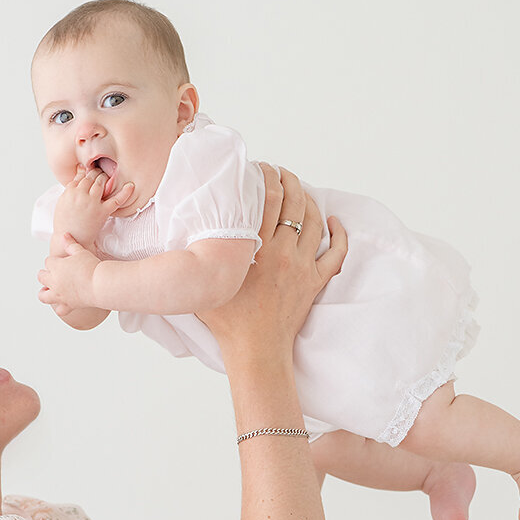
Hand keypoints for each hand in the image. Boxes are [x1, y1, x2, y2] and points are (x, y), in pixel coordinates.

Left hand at [37, 237, 100, 312]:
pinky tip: (62, 304)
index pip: (48, 262)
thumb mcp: (81, 251)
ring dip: (43, 292)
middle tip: (51, 273)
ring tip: (47, 290)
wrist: (100, 284)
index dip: (53, 261)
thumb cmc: (92, 267)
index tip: (59, 261)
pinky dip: (59, 308)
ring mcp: (60, 295)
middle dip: (45, 274)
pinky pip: (59, 310)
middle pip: (41, 277)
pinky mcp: (68, 305)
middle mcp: (55, 282)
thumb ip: (70, 244)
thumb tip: (64, 235)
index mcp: (56, 267)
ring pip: (43, 295)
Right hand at [52, 168, 135, 247]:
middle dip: (96, 173)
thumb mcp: (62, 202)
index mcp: (70, 192)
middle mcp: (81, 195)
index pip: (81, 175)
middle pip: (91, 177)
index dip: (87, 172)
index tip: (90, 171)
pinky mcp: (103, 212)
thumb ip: (71, 186)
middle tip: (100, 173)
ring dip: (104, 178)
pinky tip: (131, 185)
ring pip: (101, 182)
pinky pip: (116, 200)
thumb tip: (80, 170)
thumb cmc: (65, 222)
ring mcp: (92, 203)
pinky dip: (125, 193)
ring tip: (107, 177)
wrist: (72, 239)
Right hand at [198, 164, 347, 355]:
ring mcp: (304, 267)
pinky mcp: (316, 282)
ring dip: (309, 199)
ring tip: (299, 188)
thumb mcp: (206, 282)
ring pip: (315, 222)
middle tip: (279, 172)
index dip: (266, 177)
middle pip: (294, 203)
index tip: (260, 168)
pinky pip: (337, 254)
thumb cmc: (227, 322)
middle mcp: (285, 253)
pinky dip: (339, 234)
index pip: (268, 200)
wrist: (256, 351)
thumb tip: (180, 232)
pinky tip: (335, 221)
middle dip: (288, 180)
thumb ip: (198, 255)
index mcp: (259, 250)